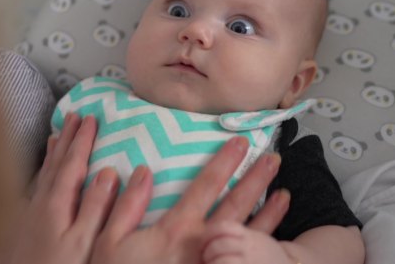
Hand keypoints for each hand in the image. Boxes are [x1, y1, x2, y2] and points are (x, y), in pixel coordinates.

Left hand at [4, 113, 119, 263]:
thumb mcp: (83, 240)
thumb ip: (95, 206)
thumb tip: (109, 172)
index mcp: (57, 202)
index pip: (73, 162)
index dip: (83, 139)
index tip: (91, 118)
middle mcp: (41, 201)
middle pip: (56, 161)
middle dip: (68, 137)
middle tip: (75, 115)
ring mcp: (31, 211)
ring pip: (45, 171)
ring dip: (54, 151)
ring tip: (57, 134)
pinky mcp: (26, 223)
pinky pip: (37, 184)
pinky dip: (43, 171)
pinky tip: (43, 174)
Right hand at [91, 136, 290, 263]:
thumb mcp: (109, 242)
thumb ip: (125, 207)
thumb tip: (142, 171)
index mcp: (176, 229)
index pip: (206, 186)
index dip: (224, 162)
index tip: (240, 142)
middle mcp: (203, 243)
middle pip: (236, 205)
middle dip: (256, 180)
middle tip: (274, 158)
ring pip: (249, 233)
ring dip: (269, 211)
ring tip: (286, 192)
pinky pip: (249, 258)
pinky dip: (265, 242)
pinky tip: (275, 233)